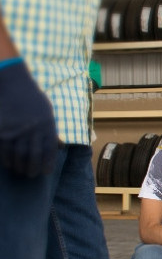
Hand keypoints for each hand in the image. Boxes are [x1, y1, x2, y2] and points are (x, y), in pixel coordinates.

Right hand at [0, 60, 57, 176]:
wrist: (13, 84)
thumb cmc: (32, 99)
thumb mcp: (47, 113)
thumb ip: (52, 131)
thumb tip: (60, 146)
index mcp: (47, 126)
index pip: (49, 150)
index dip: (48, 164)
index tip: (46, 172)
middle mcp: (33, 130)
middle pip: (33, 156)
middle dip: (32, 168)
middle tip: (31, 175)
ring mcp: (16, 130)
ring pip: (17, 155)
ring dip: (19, 166)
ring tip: (20, 171)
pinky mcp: (2, 130)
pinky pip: (3, 149)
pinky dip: (6, 159)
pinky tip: (8, 164)